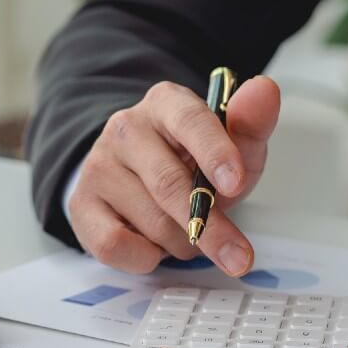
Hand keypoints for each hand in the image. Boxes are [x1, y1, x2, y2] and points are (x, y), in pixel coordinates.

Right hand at [69, 76, 280, 275]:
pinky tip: (155, 244)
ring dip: (183, 242)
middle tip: (239, 257)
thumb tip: (265, 90)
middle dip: (211, 226)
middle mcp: (126, 128)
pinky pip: (114, 245)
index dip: (214, 152)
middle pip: (169, 182)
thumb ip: (251, 124)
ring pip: (150, 221)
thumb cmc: (196, 163)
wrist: (143, 180)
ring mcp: (98, 166)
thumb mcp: (234, 146)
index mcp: (166, 103)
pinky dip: (146, 257)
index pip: (189, 120)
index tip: (235, 183)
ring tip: (189, 231)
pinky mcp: (81, 205)